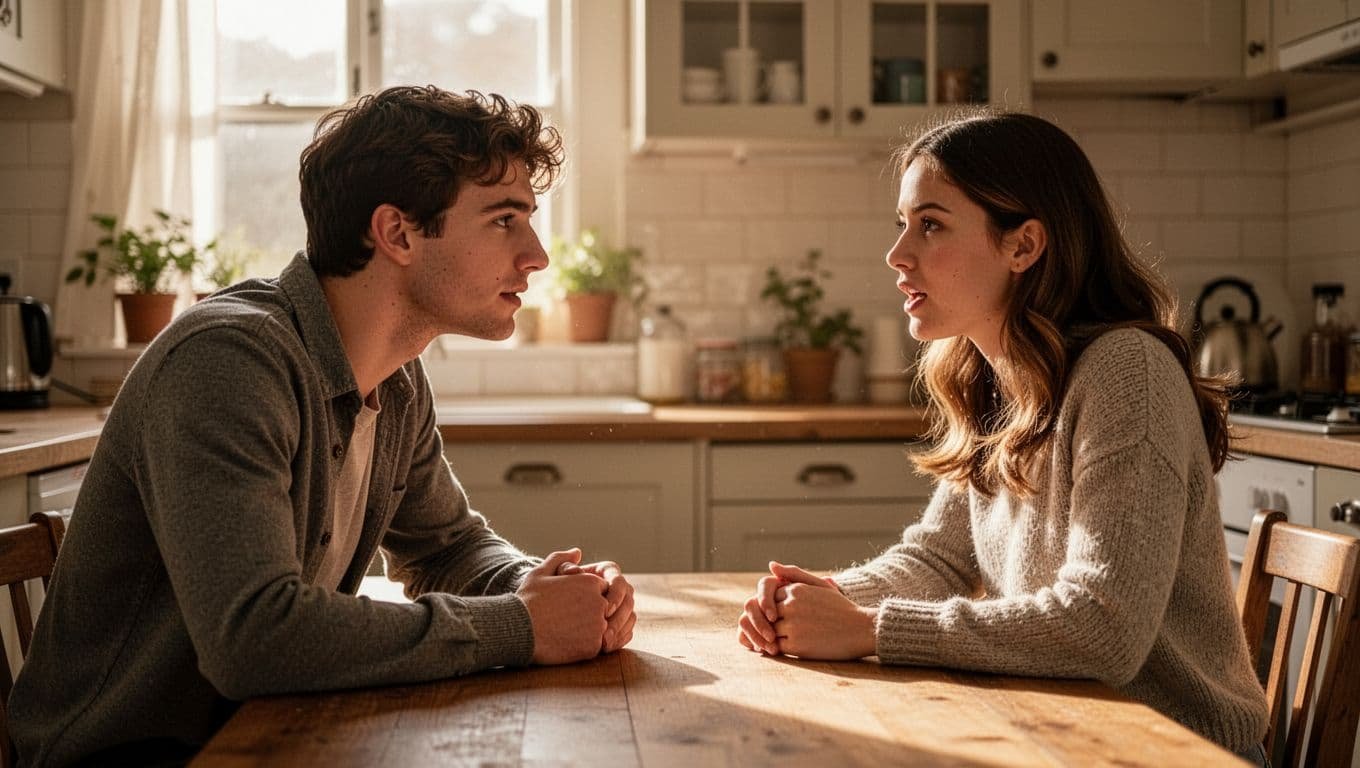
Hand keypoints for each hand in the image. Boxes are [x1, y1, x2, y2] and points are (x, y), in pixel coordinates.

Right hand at [517, 548, 608, 664]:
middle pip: (602, 609)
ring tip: (563, 631)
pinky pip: (594, 646)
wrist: (519, 629)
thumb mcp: (541, 573)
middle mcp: (599, 602)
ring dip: (586, 631)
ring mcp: (598, 625)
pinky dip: (583, 646)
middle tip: (564, 620)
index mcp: (590, 582)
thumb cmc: (528, 599)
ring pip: (600, 629)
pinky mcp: (593, 646)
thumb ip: (561, 559)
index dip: (583, 597)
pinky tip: (565, 642)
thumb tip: (577, 552)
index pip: (599, 590)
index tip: (567, 604)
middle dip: (588, 614)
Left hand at [557, 559, 634, 652]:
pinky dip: (619, 640)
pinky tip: (607, 648)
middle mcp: (619, 588)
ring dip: (619, 631)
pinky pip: (626, 632)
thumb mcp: (556, 575)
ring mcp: (621, 607)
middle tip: (606, 631)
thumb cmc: (555, 586)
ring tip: (604, 643)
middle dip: (619, 618)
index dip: (615, 595)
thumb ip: (565, 567)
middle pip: (628, 601)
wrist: (554, 606)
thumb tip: (575, 560)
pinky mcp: (619, 623)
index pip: (619, 582)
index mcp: (608, 572)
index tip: (605, 608)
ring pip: (630, 618)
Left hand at [773, 580, 877, 660]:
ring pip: (771, 632)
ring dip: (779, 637)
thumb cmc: (841, 608)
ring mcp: (793, 626)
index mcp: (796, 589)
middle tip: (796, 629)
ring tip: (800, 638)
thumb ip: (794, 574)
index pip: (771, 598)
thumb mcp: (820, 586)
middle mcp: (791, 605)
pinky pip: (778, 647)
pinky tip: (801, 646)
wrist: (862, 630)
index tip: (796, 615)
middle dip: (778, 623)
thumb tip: (771, 565)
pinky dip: (784, 649)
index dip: (781, 608)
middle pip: (769, 616)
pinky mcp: (796, 645)